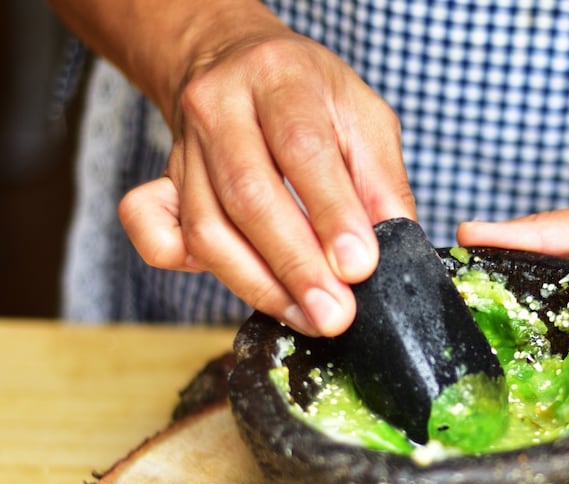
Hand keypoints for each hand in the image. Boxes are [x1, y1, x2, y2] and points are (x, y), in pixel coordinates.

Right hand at [118, 26, 415, 336]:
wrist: (237, 62)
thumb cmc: (312, 97)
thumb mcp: (364, 116)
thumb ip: (382, 179)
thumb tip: (397, 244)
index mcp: (280, 77)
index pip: (302, 149)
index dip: (331, 214)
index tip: (359, 267)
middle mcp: (220, 106)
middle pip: (249, 195)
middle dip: (296, 266)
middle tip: (335, 314)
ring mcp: (183, 146)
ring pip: (208, 228)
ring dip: (260, 285)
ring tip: (309, 318)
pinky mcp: (161, 181)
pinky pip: (154, 231)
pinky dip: (188, 267)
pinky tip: (243, 288)